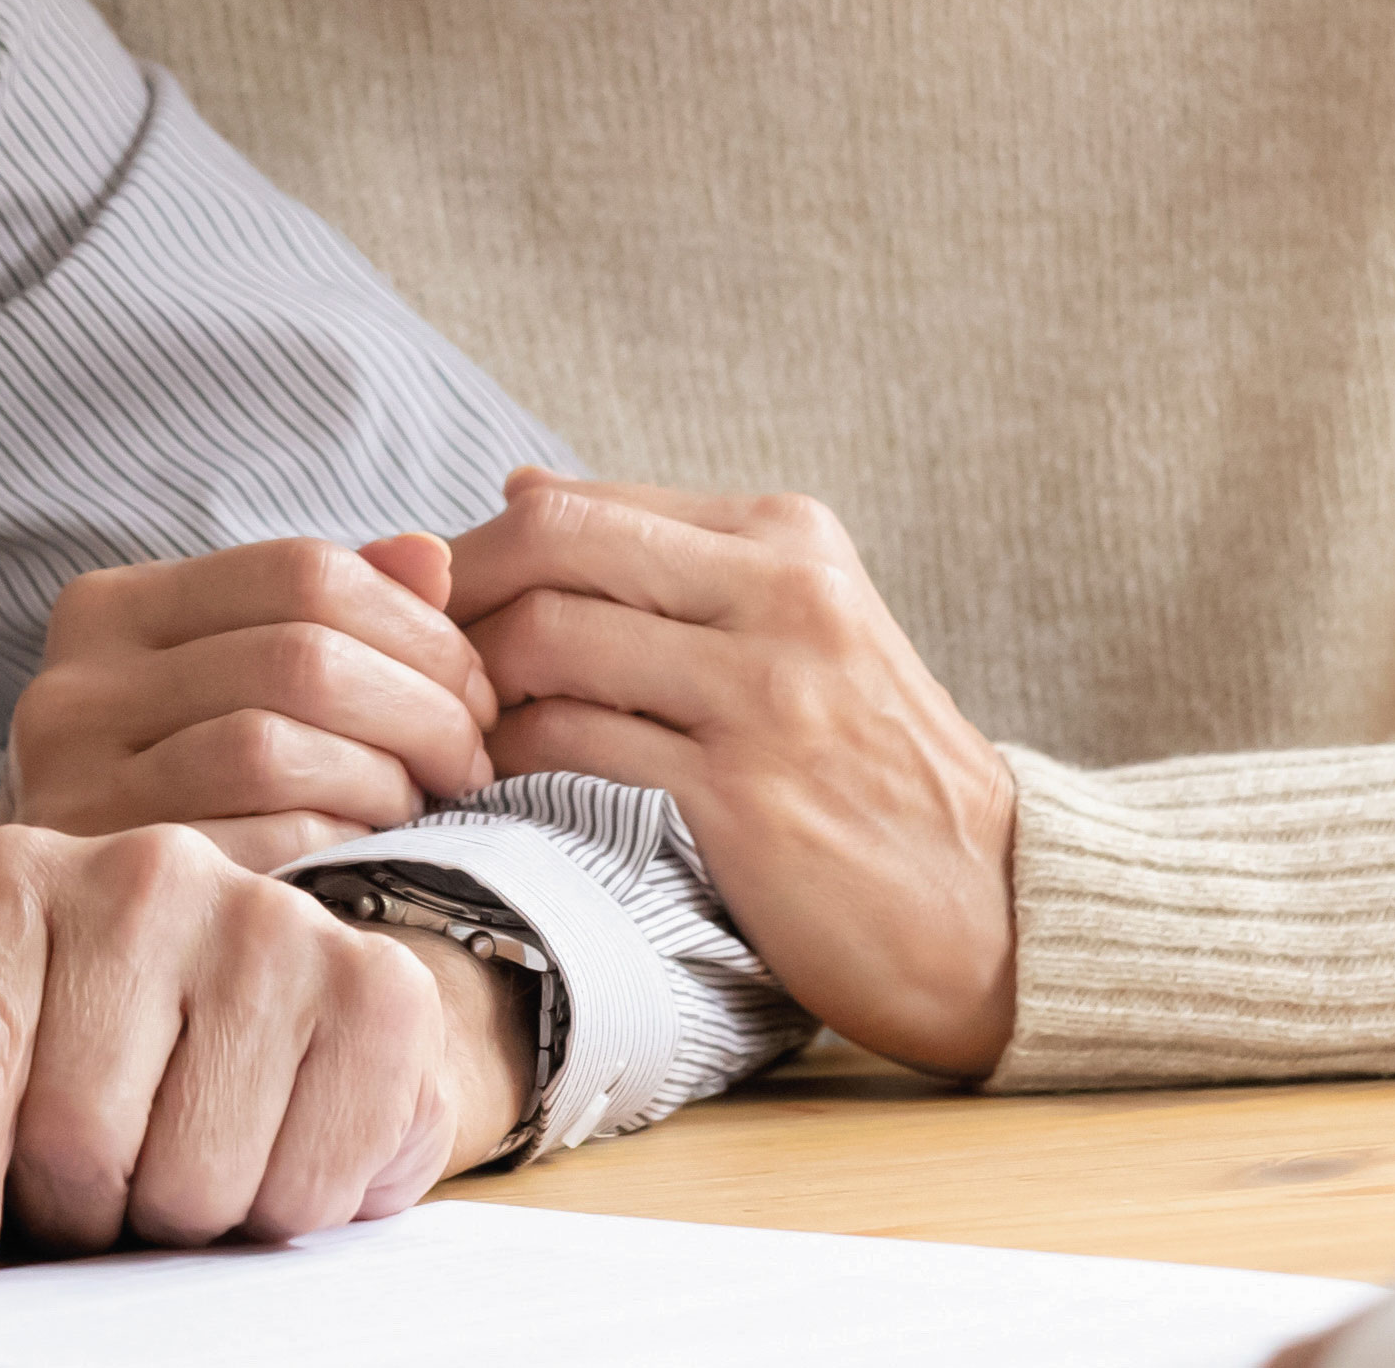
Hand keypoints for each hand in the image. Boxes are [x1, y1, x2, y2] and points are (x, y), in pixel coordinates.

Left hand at [0, 822, 528, 1295]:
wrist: (290, 985)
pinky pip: (306, 1188)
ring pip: (195, 1182)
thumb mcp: (5, 1067)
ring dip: (189, 1218)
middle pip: (76, 1137)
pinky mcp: (379, 988)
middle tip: (108, 1185)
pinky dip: (288, 1207)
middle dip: (85, 1210)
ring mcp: (270, 920)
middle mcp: (144, 873)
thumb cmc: (119, 1040)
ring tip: (197, 1150)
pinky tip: (281, 1140)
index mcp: (19, 885)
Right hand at [4, 532, 500, 867]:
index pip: (302, 570)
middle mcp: (73, 688)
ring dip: (384, 777)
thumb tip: (428, 559)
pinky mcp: (110, 884)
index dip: (418, 627)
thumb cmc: (185, 791)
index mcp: (111, 610)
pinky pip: (258, 843)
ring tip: (418, 802)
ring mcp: (74, 789)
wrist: (85, 941)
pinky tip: (367, 851)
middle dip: (421, 707)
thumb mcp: (234, 684)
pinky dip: (339, 841)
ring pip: (275, 747)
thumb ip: (326, 613)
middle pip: (300, 657)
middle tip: (470, 755)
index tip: (473, 690)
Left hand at [442, 470, 1021, 1075]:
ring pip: (548, 641)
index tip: (424, 609)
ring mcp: (763, 695)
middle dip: (451, 598)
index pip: (581, 504)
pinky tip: (486, 784)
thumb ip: (665, 560)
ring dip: (466, 688)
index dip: (474, 551)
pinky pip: (572, 748)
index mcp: (788, 538)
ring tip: (441, 729)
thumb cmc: (870, 771)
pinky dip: (505, 760)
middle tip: (401, 661)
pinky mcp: (741, 798)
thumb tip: (515, 485)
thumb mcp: (796, 630)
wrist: (992, 909)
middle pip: (552, 546)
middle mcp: (781, 595)